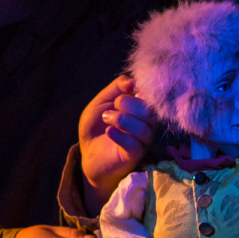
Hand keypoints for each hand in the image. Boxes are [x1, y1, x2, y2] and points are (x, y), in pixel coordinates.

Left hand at [80, 75, 155, 213]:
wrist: (88, 152)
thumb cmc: (97, 126)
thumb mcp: (102, 101)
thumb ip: (117, 87)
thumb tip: (133, 82)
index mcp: (142, 108)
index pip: (150, 95)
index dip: (138, 90)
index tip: (122, 93)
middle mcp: (147, 123)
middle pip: (149, 110)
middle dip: (128, 104)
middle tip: (110, 109)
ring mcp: (143, 140)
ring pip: (143, 128)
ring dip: (121, 120)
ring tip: (106, 119)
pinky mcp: (135, 155)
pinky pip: (134, 144)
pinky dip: (120, 135)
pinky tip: (109, 131)